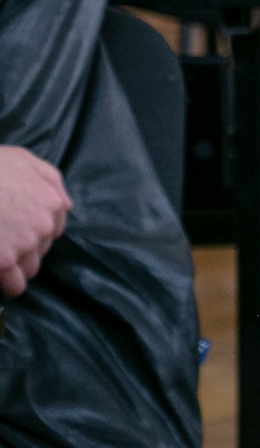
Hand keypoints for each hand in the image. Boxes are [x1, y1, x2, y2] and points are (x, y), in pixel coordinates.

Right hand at [0, 145, 69, 298]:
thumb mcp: (25, 160)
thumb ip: (50, 181)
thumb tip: (65, 205)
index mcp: (52, 204)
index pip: (52, 232)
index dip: (34, 235)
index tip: (17, 236)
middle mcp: (43, 228)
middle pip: (40, 252)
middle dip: (24, 253)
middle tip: (3, 247)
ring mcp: (23, 246)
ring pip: (28, 272)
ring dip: (15, 271)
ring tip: (0, 262)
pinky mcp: (3, 262)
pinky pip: (12, 286)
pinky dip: (5, 286)